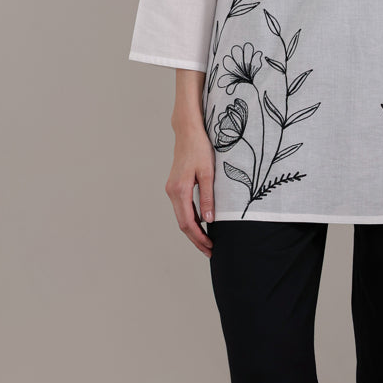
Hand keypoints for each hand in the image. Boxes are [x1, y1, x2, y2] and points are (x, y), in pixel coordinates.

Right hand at [166, 127, 215, 256]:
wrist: (188, 132)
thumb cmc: (200, 148)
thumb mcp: (209, 173)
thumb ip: (208, 197)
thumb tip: (208, 220)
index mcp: (179, 190)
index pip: (188, 222)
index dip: (199, 238)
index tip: (210, 247)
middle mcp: (172, 192)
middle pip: (182, 224)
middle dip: (196, 239)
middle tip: (210, 250)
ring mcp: (171, 189)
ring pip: (181, 217)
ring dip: (193, 231)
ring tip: (207, 241)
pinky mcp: (174, 186)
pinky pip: (182, 208)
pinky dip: (190, 219)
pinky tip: (201, 225)